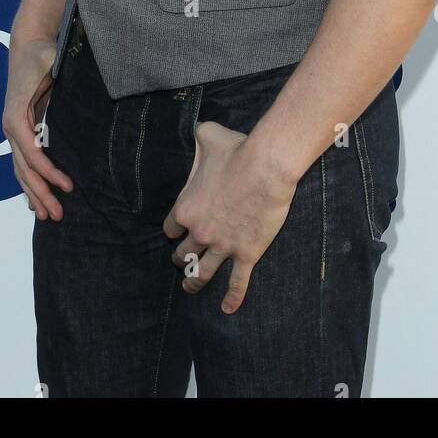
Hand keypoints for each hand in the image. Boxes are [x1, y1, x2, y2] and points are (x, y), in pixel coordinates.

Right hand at [3, 37, 73, 220]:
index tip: (69, 187)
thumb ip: (59, 77)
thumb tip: (79, 92)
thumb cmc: (42, 54)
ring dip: (33, 194)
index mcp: (16, 116)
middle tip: (57, 216)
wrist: (27, 44)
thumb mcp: (52, 63)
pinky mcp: (20, 130)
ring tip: (46, 216)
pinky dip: (29, 182)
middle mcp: (11, 127)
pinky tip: (35, 200)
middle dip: (40, 193)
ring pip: (20, 170)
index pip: (32, 153)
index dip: (49, 172)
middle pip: (24, 169)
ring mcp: (13, 130)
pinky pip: (23, 161)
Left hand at [163, 119, 297, 313]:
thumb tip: (197, 127)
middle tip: (182, 260)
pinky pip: (237, 283)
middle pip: (184, 253)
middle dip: (181, 257)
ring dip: (195, 283)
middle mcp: (200, 232)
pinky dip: (232, 298)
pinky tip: (227, 309)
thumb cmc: (236, 150)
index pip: (171, 227)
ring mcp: (223, 246)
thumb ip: (198, 135)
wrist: (266, 167)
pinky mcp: (246, 254)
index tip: (176, 230)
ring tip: (190, 288)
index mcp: (186, 208)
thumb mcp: (208, 135)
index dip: (173, 229)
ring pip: (203, 273)